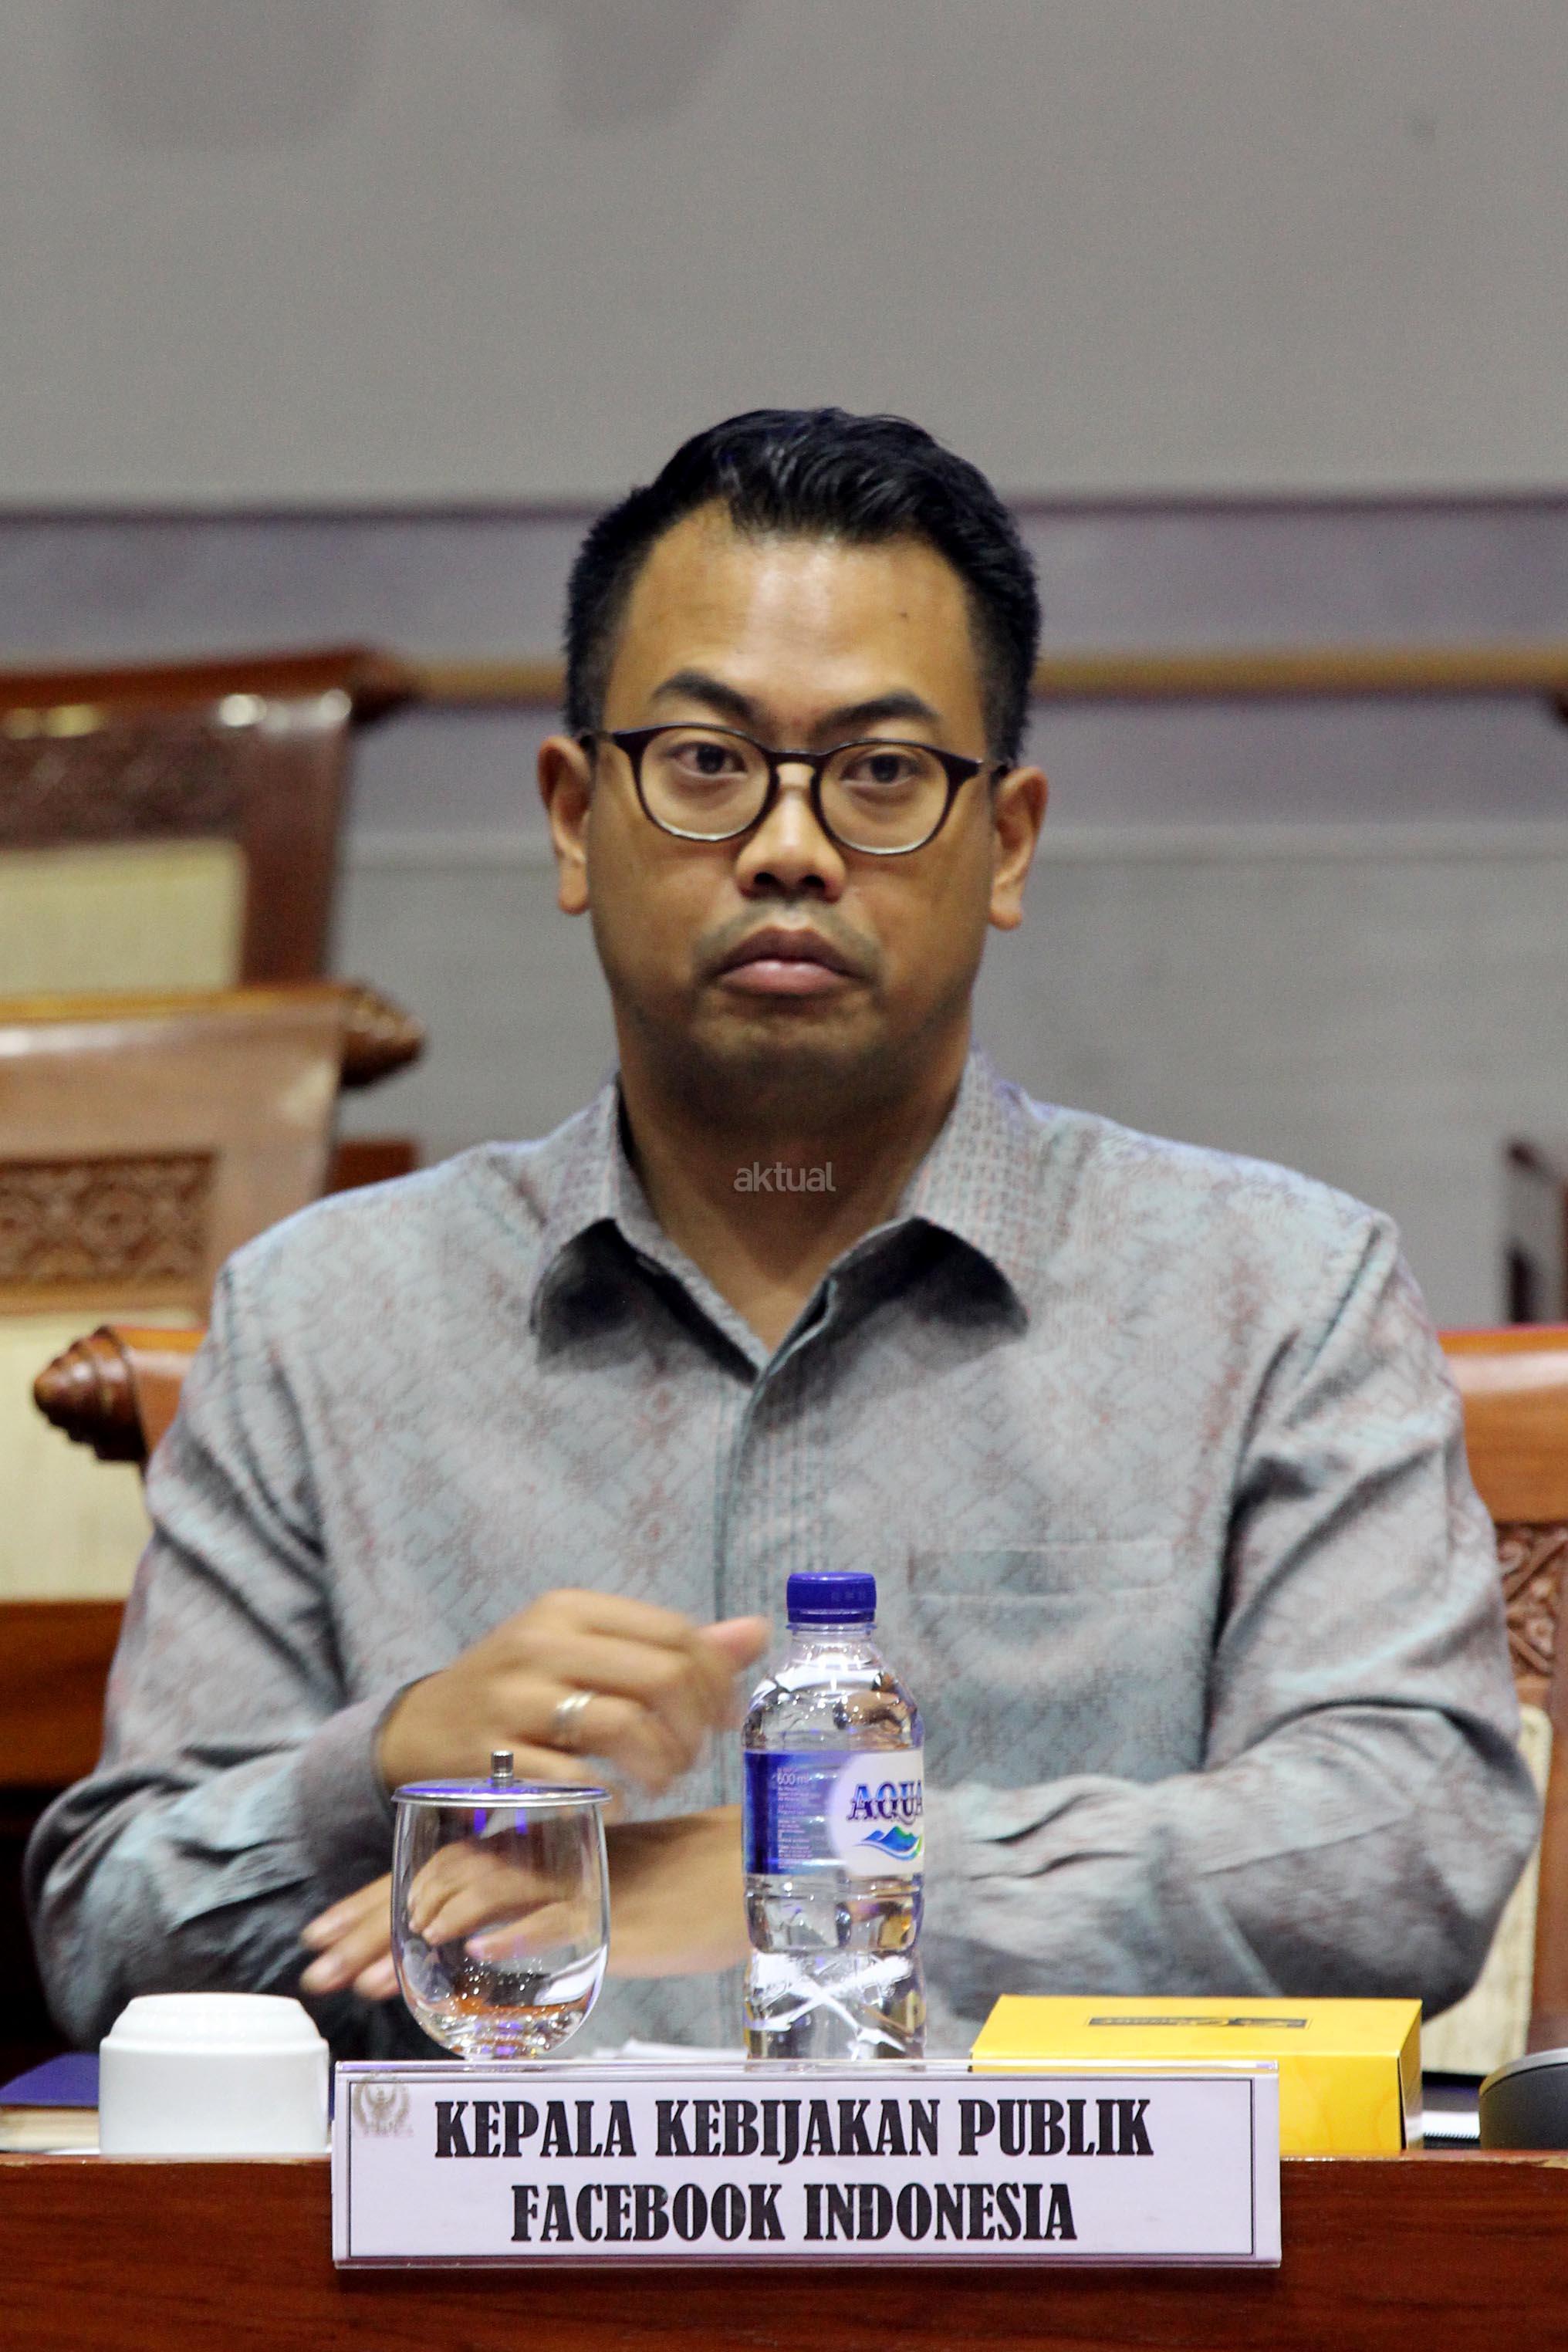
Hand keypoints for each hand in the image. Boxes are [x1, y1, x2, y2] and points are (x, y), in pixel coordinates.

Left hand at [298, 1806, 748, 1999]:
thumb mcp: (593, 1896)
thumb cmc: (676, 1888)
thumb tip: (466, 1944)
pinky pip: (565, 1920)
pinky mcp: (623, 1913)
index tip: (320, 1936)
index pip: (435, 1870)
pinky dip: (521, 1934)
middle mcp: (544, 1862)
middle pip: (441, 1884)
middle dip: (372, 1929)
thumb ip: (536, 1908)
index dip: (374, 1903)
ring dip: (425, 1938)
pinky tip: (478, 1953)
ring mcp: (580, 1886)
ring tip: (376, 1981)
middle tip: (316, 1969)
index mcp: (532, 1852)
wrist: (753, 1874)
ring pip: (488, 1901)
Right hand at [376, 1591, 768, 1798]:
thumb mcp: (587, 1653)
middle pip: (661, 1678)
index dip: (718, 1681)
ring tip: (659, 1781)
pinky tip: (615, 1805)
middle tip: (690, 1759)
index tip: (727, 1720)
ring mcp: (514, 1699)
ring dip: (661, 1766)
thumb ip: (670, 1647)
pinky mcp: (492, 1754)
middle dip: (695, 1729)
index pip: (676, 1634)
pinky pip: (574, 1778)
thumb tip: (757, 1632)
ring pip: (626, 1725)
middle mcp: (543, 1643)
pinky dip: (610, 1798)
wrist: (420, 1729)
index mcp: (571, 1610)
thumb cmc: (520, 1689)